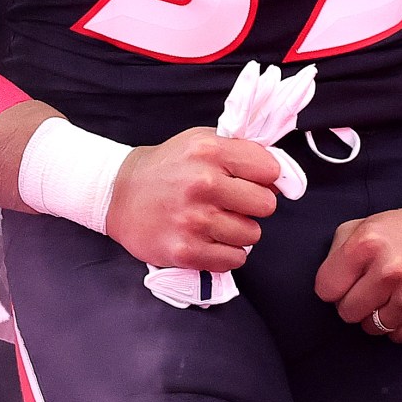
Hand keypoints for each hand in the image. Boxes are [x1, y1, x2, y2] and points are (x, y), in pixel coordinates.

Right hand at [104, 128, 282, 269]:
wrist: (118, 194)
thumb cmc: (166, 166)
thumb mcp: (200, 141)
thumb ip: (240, 150)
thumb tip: (283, 175)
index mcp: (210, 152)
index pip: (270, 170)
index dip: (265, 177)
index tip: (251, 181)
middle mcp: (203, 184)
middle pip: (266, 205)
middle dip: (253, 206)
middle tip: (233, 203)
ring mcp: (194, 221)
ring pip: (252, 235)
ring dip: (240, 231)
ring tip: (217, 221)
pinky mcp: (185, 252)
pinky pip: (233, 260)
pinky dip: (226, 253)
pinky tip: (209, 240)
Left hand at [314, 198, 401, 344]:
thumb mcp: (368, 223)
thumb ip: (339, 251)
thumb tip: (328, 286)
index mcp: (367, 243)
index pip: (326, 289)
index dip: (336, 286)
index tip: (350, 280)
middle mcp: (389, 270)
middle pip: (347, 313)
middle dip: (356, 302)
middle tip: (375, 288)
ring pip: (373, 328)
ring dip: (381, 314)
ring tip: (397, 293)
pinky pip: (400, 338)